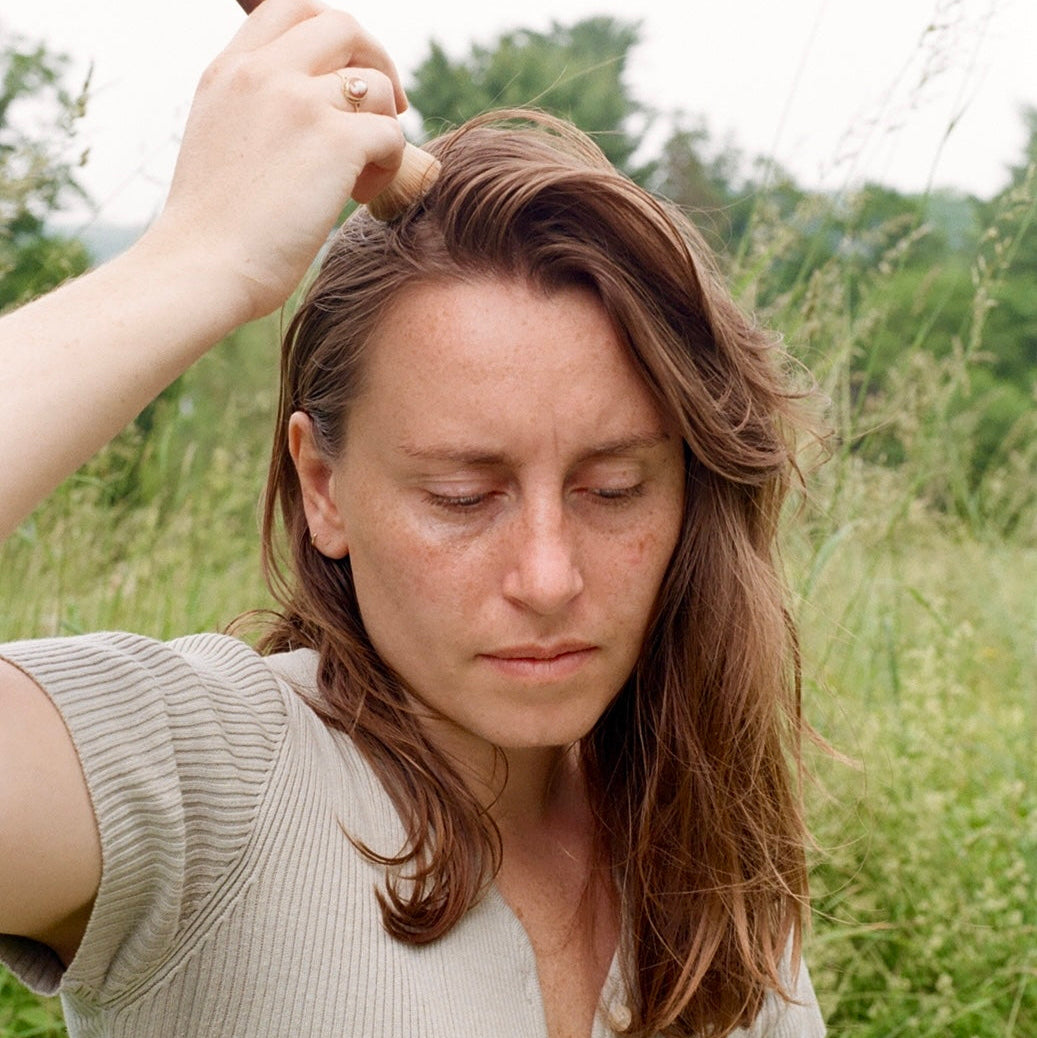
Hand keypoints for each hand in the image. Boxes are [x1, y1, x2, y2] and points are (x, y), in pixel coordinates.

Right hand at [149, 0, 406, 320]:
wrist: (198, 268)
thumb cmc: (211, 231)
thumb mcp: (218, 142)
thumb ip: (255, 110)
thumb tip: (307, 114)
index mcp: (229, 70)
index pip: (292, 9)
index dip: (336, 37)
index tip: (348, 76)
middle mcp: (262, 73)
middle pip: (344, 27)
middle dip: (377, 64)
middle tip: (385, 112)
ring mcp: (298, 102)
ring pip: (376, 85)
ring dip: (385, 127)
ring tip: (363, 175)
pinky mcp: (335, 142)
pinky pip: (392, 133)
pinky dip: (392, 164)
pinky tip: (363, 196)